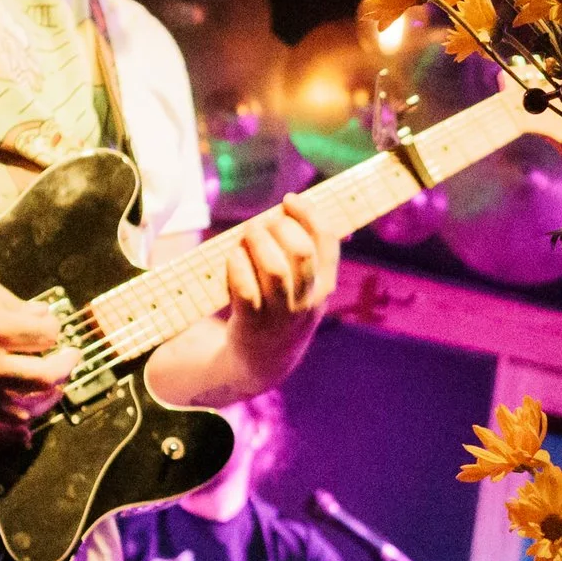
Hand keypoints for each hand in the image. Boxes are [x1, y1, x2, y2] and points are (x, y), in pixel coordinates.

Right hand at [0, 264, 77, 438]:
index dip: (54, 329)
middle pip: (45, 375)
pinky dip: (10, 431)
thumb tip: (40, 315)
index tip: (49, 325)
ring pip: (23, 405)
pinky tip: (23, 432)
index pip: (47, 336)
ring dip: (42, 395)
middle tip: (69, 357)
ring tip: (49, 386)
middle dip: (63, 365)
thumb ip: (13, 303)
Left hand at [224, 193, 337, 372]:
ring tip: (246, 234)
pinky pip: (246, 290)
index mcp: (325, 285)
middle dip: (279, 227)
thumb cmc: (281, 309)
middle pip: (301, 251)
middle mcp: (308, 300)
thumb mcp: (305, 287)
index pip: (327, 241)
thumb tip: (290, 207)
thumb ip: (305, 254)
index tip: (289, 200)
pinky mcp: (253, 324)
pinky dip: (238, 266)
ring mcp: (281, 314)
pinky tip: (234, 255)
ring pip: (275, 269)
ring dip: (258, 243)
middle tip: (261, 222)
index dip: (309, 214)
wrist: (264, 360)